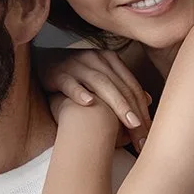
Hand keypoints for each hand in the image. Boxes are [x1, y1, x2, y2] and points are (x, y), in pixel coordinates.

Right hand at [36, 47, 151, 148]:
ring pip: (101, 84)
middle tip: (144, 134)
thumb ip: (123, 87)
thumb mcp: (102, 79)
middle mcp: (96, 59)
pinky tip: (89, 103)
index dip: (143, 108)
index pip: (131, 85)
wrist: (43, 63)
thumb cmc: (77, 76)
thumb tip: (149, 100)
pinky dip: (79, 92)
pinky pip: (70, 83)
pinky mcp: (58, 73)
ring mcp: (76, 65)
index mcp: (110, 59)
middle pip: (120, 86)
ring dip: (117, 104)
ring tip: (129, 123)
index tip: (150, 131)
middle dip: (134, 111)